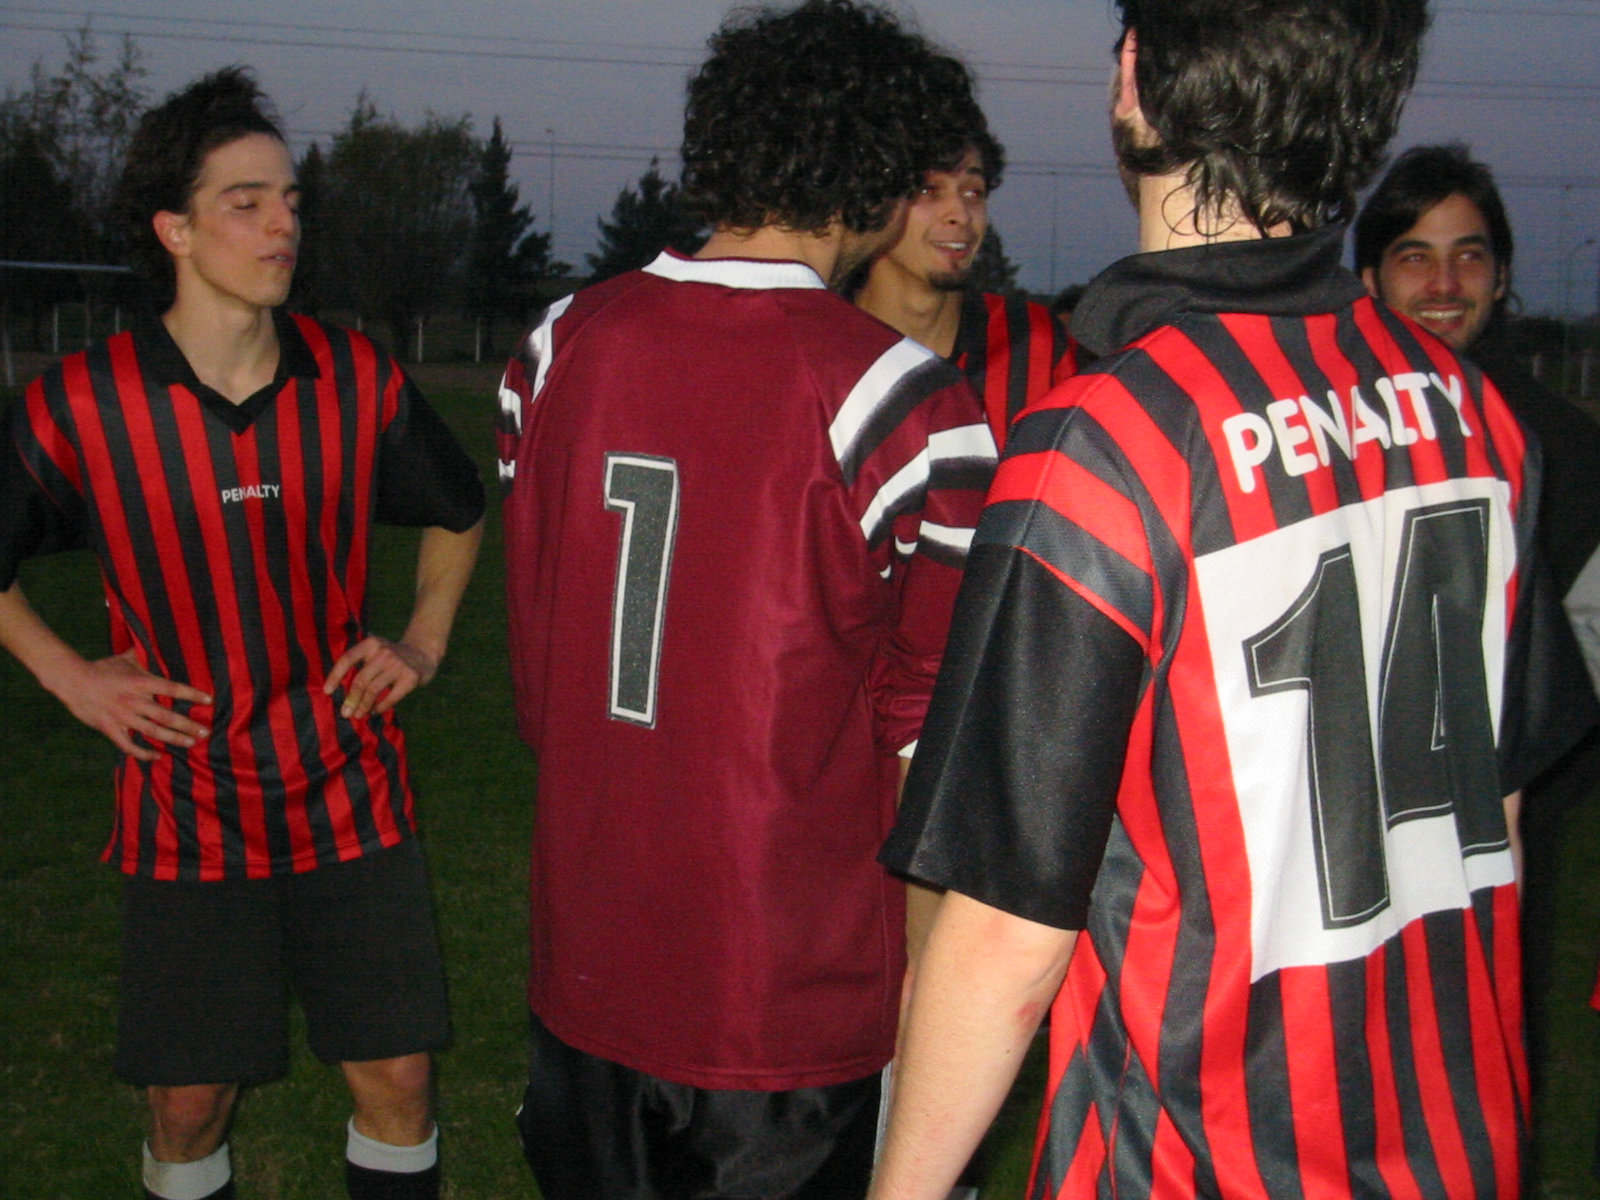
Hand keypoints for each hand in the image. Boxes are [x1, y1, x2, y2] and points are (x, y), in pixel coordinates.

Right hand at [58, 650, 212, 762]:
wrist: (72, 681)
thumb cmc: (102, 668)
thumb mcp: (126, 659)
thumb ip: (145, 655)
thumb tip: (161, 643)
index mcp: (140, 683)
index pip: (172, 689)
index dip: (192, 694)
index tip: (209, 700)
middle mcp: (134, 701)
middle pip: (166, 716)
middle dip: (188, 725)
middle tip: (205, 732)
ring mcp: (122, 716)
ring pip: (153, 732)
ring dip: (173, 738)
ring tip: (191, 742)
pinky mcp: (110, 728)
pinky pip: (129, 745)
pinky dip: (143, 753)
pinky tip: (157, 756)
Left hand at [323, 636, 437, 720]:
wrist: (423, 653)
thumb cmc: (392, 657)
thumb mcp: (376, 650)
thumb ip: (361, 663)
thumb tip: (339, 691)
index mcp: (371, 644)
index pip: (348, 659)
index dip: (335, 676)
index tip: (327, 692)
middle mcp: (384, 652)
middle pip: (361, 680)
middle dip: (351, 699)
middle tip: (345, 713)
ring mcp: (398, 665)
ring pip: (373, 690)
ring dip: (363, 706)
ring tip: (358, 715)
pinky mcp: (411, 677)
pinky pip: (391, 697)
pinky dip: (380, 707)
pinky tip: (375, 712)